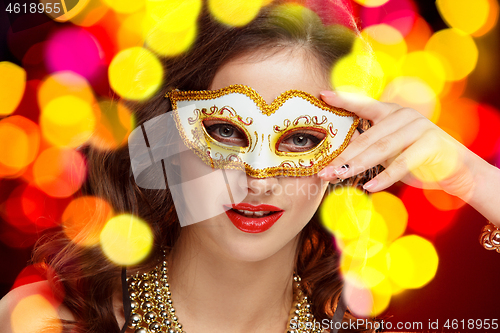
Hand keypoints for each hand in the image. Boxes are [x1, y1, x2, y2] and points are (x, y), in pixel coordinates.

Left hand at [317, 90, 486, 200]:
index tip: (322, 96)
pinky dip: (385, 177)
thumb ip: (367, 146)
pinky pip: (403, 162)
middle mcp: (403, 115)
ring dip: (357, 165)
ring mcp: (418, 126)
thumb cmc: (414, 158)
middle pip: (366, 137)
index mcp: (390, 112)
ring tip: (338, 177)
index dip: (343, 100)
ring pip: (381, 148)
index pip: (363, 105)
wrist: (454, 170)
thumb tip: (336, 155)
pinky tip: (370, 187)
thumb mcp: (387, 151)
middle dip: (343, 156)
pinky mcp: (431, 143)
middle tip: (323, 171)